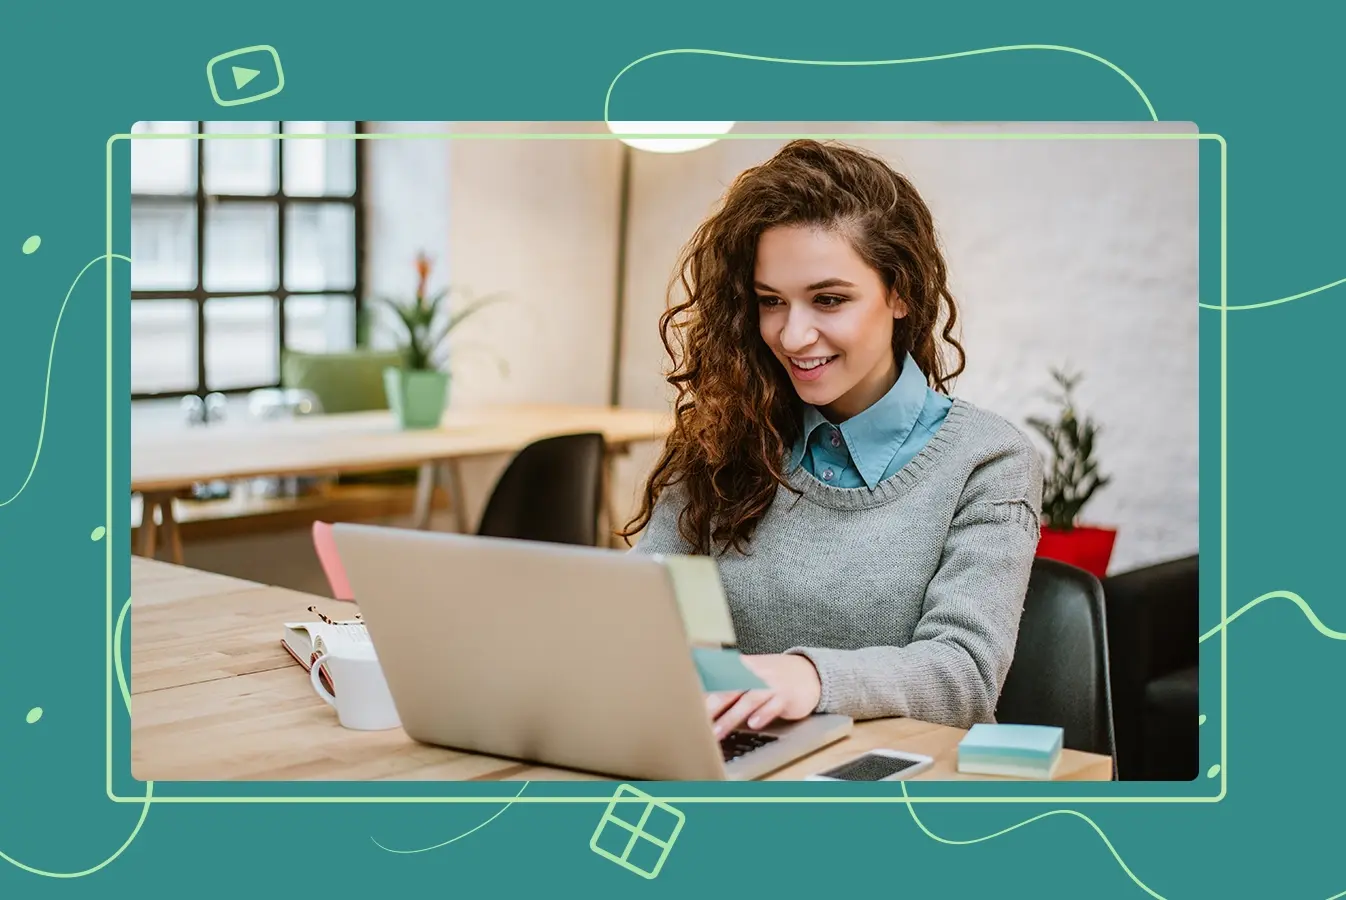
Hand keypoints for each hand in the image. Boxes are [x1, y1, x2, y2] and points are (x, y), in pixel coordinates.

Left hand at [704, 653, 821, 739]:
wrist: (809, 673)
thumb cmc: (772, 677)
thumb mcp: (750, 674)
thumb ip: (728, 684)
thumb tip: (701, 699)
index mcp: (742, 667)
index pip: (718, 677)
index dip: (702, 690)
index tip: (687, 705)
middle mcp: (755, 673)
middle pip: (729, 689)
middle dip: (711, 707)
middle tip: (697, 722)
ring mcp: (771, 684)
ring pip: (748, 700)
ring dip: (731, 717)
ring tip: (717, 732)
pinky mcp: (786, 696)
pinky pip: (773, 705)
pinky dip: (763, 714)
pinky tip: (754, 724)